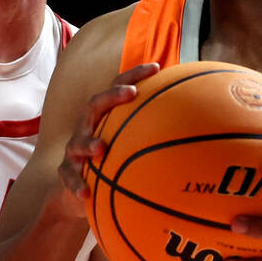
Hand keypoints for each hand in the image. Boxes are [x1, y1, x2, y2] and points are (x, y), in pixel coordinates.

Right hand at [54, 63, 160, 216]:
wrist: (79, 187)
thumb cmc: (110, 158)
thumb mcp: (127, 141)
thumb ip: (152, 129)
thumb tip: (194, 121)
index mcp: (103, 115)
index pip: (117, 87)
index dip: (134, 75)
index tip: (157, 67)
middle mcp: (86, 127)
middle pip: (94, 105)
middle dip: (112, 96)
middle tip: (131, 93)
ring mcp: (74, 149)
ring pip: (77, 142)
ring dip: (89, 144)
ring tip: (100, 148)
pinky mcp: (67, 172)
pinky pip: (69, 177)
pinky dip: (76, 184)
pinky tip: (86, 193)